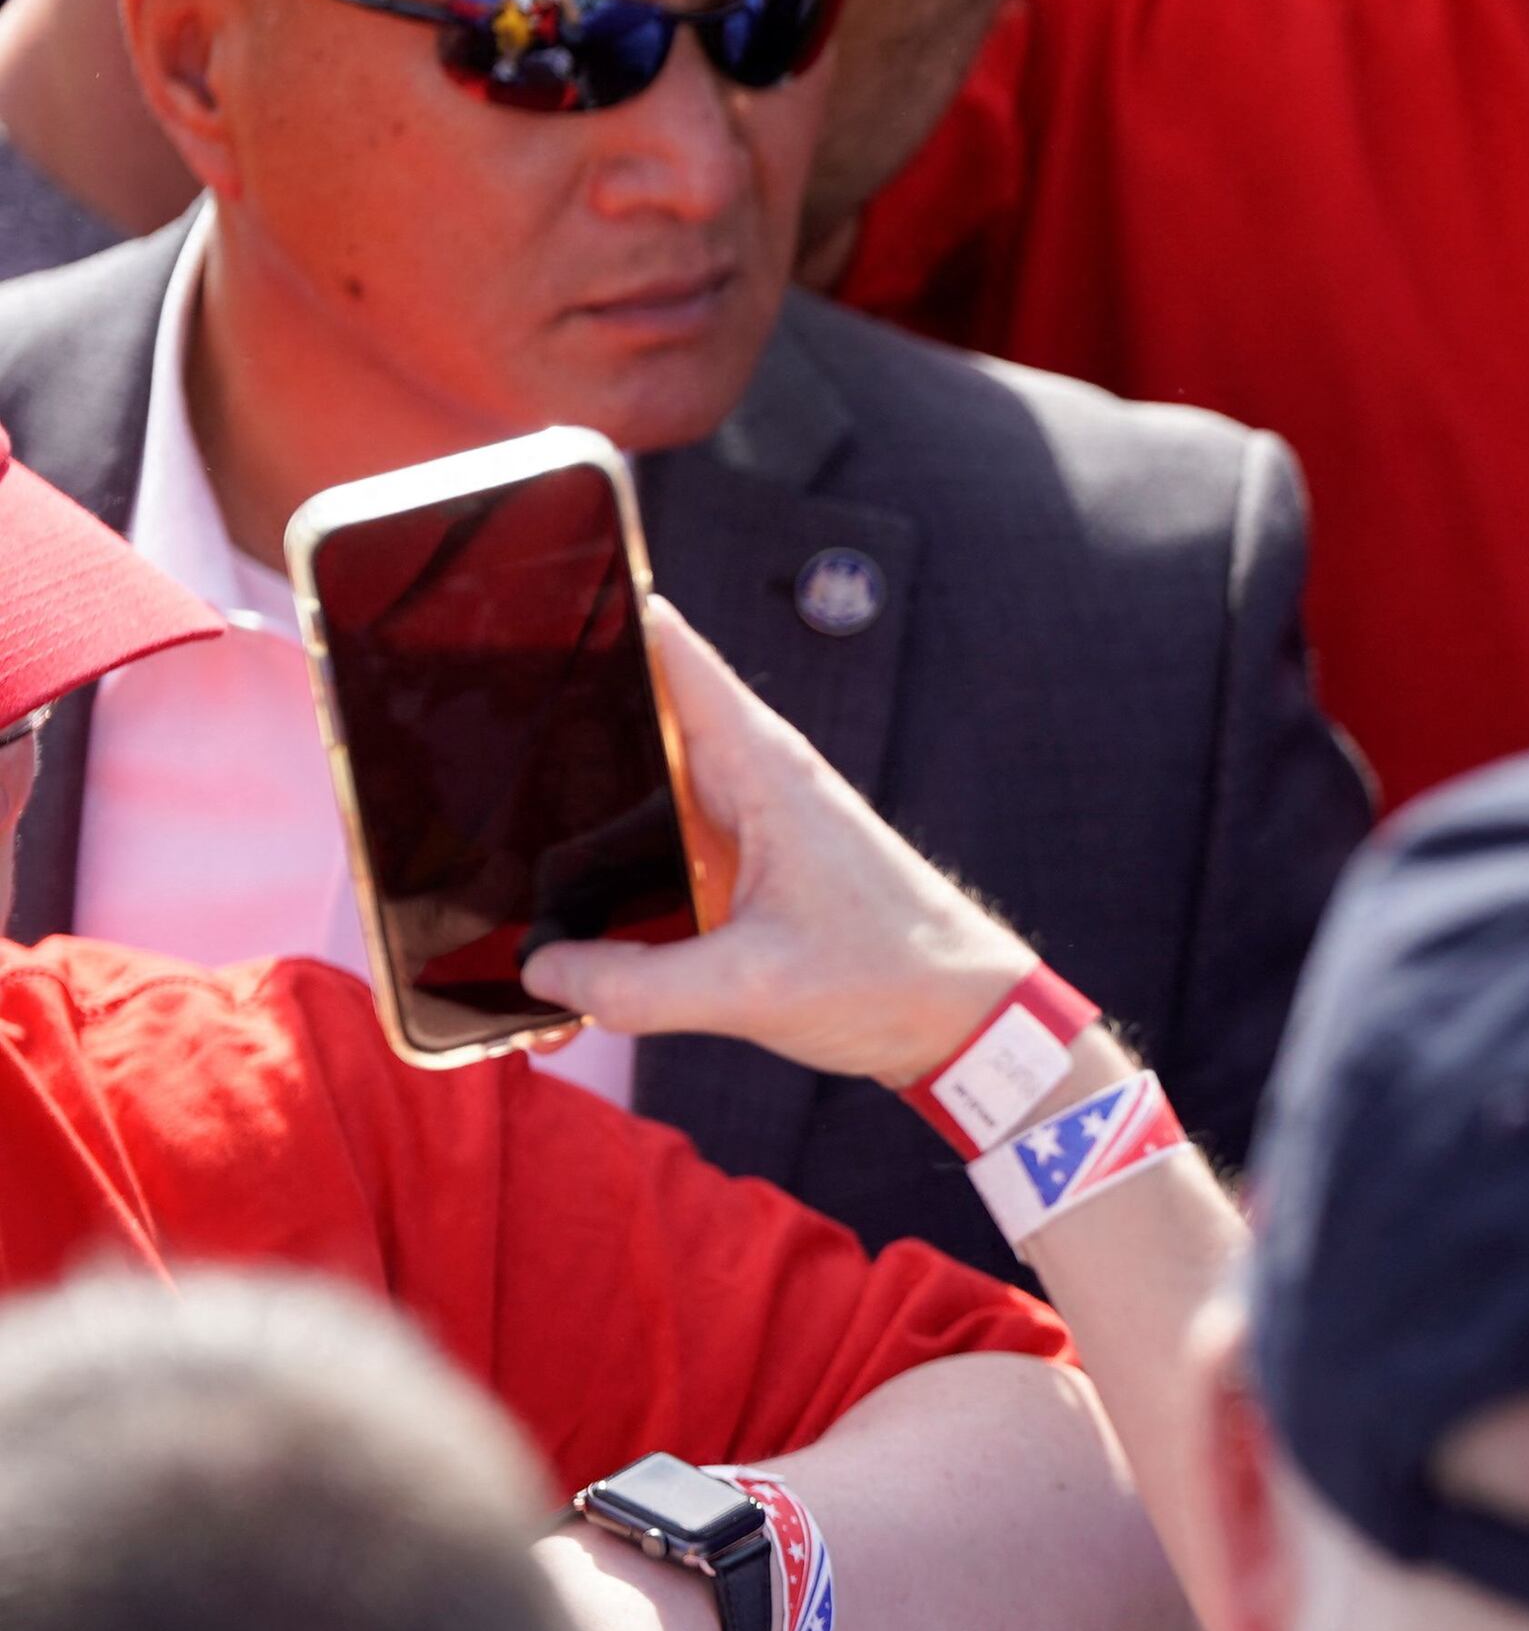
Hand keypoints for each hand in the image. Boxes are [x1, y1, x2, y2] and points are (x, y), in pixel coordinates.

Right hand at [522, 600, 1041, 1093]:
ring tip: (486, 849)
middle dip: (553, 734)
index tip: (509, 611)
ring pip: (631, 796)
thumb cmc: (893, 977)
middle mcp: (746, 778)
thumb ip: (638, 988)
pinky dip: (609, 884)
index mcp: (759, 765)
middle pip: (627, 721)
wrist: (966, 1019)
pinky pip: (654, 857)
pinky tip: (558, 930)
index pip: (667, 649)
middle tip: (460, 753)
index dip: (596, 613)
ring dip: (573, 822)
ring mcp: (740, 824)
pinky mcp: (738, 872)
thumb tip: (542, 972)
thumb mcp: (752, 990)